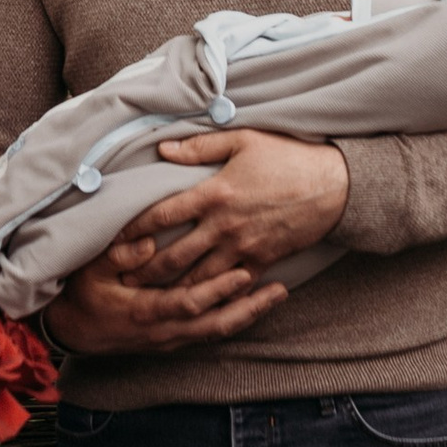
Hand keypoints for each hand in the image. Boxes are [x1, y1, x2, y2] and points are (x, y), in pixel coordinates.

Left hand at [120, 125, 350, 286]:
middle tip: (122, 283)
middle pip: (174, 256)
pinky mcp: (262, 261)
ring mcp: (243, 247)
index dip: (134, 228)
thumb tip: (162, 148)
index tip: (113, 239)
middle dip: (146, 272)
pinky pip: (232, 286)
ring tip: (150, 300)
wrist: (333, 186)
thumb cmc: (287, 157)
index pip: (162, 214)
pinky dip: (212, 297)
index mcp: (214, 194)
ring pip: (199, 278)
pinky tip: (195, 306)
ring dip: (172, 291)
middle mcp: (224, 226)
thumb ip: (199, 146)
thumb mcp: (242, 140)